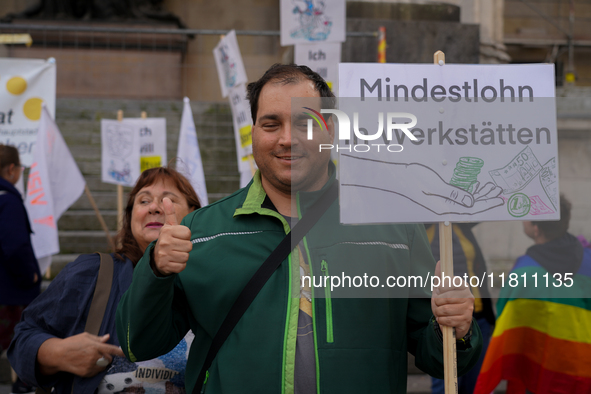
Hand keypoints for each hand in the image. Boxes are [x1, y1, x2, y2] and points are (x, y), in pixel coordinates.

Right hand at [37, 333, 124, 377]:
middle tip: (100, 354)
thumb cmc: (72, 343)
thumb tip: (108, 337)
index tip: (127, 354)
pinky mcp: (86, 373)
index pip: (112, 349)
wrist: (58, 355)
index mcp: (95, 346)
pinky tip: (88, 364)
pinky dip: (95, 369)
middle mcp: (94, 356)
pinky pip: (96, 372)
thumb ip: (98, 338)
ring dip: (102, 363)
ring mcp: (90, 365)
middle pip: (109, 359)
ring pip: (103, 366)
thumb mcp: (85, 336)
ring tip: (92, 359)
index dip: (121, 352)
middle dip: (107, 357)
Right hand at [152, 197, 192, 275]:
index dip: (186, 236)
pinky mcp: (166, 266)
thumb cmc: (167, 239)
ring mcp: (164, 255)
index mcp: (166, 231)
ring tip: (175, 253)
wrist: (156, 258)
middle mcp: (164, 242)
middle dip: (185, 247)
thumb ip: (169, 213)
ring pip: (186, 257)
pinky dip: (180, 265)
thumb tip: (166, 198)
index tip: (179, 237)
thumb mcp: (168, 226)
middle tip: (177, 246)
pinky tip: (174, 261)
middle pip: (189, 246)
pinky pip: (182, 266)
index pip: (188, 234)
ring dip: (183, 256)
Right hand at [340, 155, 503, 214]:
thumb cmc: (407, 178)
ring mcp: (438, 198)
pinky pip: (455, 192)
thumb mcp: (430, 185)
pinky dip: (466, 188)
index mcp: (441, 206)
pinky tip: (474, 183)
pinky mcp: (435, 191)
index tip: (500, 199)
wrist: (388, 174)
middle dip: (485, 197)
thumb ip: (452, 194)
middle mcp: (442, 204)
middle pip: (468, 204)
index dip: (486, 204)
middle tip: (499, 190)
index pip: (469, 208)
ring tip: (491, 186)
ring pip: (463, 197)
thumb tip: (472, 202)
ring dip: (477, 192)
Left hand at [431, 261, 473, 338]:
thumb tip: (440, 262)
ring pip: (445, 309)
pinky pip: (447, 320)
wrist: (454, 322)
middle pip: (445, 297)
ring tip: (440, 312)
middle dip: (437, 303)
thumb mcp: (441, 289)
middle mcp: (469, 296)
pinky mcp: (466, 320)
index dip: (440, 288)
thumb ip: (440, 276)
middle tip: (438, 304)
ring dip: (438, 312)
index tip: (440, 291)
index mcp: (463, 286)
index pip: (449, 282)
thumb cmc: (446, 302)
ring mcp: (469, 309)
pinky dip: (441, 320)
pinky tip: (443, 319)